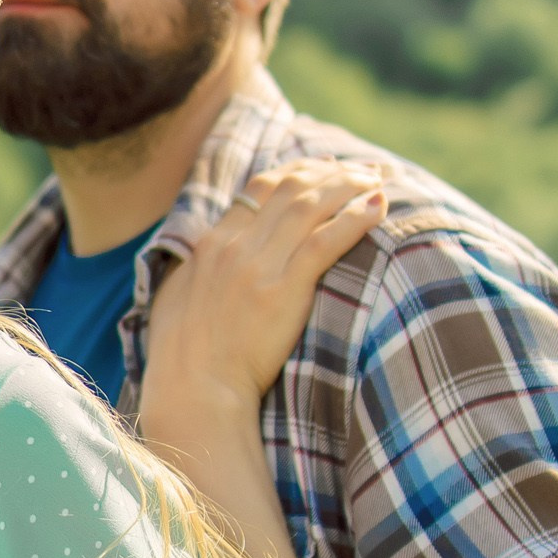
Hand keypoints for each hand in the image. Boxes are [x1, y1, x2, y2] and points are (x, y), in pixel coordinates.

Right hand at [140, 159, 385, 426]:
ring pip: (310, 205)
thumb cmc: (184, 356)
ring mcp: (259, 266)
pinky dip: (354, 218)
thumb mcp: (178, 297)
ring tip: (379, 180)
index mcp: (213, 244)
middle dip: (333, 171)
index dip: (299, 171)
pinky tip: (378, 207)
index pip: (260, 187)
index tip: (327, 168)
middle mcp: (235, 245)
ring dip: (349, 186)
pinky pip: (325, 241)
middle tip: (365, 169)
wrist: (195, 389)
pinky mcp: (283, 290)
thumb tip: (206, 252)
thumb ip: (197, 267)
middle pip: (290, 187)